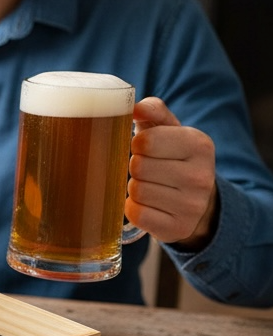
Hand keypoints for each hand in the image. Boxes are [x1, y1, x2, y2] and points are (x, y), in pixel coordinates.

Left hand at [127, 97, 217, 249]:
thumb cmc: (172, 157)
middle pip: (138, 167)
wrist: (196, 200)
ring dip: (134, 188)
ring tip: (150, 186)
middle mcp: (201, 176)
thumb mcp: (168, 129)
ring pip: (137, 191)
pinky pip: (136, 214)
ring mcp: (191, 206)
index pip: (145, 141)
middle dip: (135, 167)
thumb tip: (134, 107)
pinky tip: (148, 204)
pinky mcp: (177, 228)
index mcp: (199, 145)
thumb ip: (152, 111)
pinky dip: (134, 208)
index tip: (145, 148)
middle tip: (147, 169)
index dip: (137, 144)